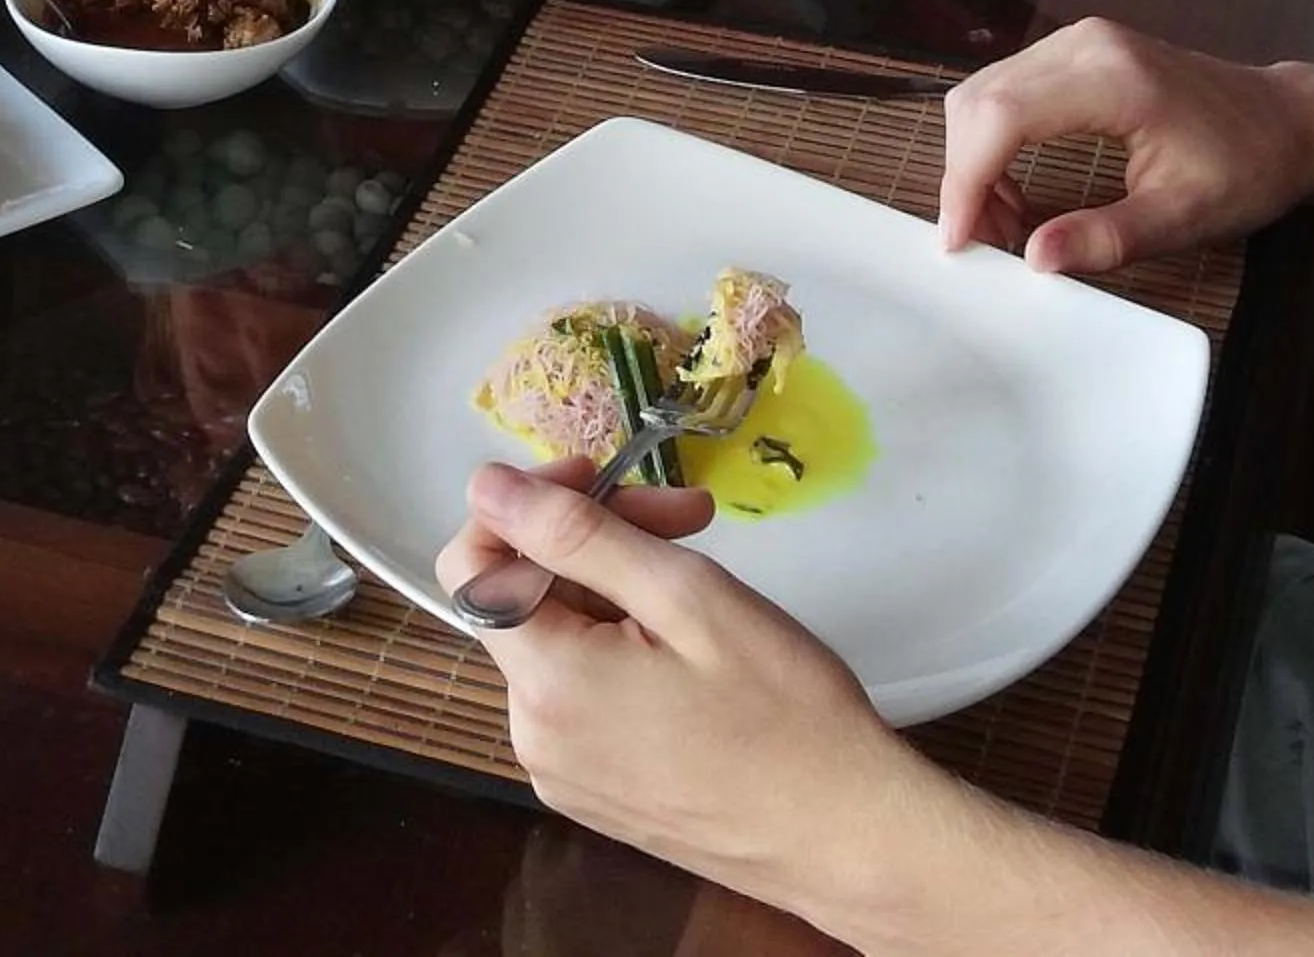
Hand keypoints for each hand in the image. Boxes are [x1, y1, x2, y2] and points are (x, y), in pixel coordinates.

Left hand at [438, 458, 937, 902]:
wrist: (842, 835)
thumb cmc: (781, 708)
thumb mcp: (686, 597)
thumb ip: (576, 537)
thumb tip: (484, 485)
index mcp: (546, 683)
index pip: (470, 565)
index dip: (526, 504)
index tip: (603, 477)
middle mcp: (532, 736)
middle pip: (528, 599)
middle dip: (597, 541)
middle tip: (692, 517)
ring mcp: (563, 773)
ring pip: (561, 643)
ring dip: (618, 591)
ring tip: (707, 584)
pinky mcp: (597, 794)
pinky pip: (583, 694)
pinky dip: (624, 648)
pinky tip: (695, 645)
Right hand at [937, 19, 1313, 275]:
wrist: (1288, 122)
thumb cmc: (1247, 169)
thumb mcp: (1185, 218)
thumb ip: (1108, 238)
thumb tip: (1035, 260)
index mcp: (1113, 79)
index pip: (1002, 116)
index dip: (967, 179)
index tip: (960, 242)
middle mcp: (1085, 44)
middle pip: (981, 100)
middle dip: (965, 175)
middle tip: (983, 243)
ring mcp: (1080, 39)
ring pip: (986, 92)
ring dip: (976, 159)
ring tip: (1002, 224)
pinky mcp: (1079, 49)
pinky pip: (1010, 88)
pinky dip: (995, 139)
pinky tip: (1016, 188)